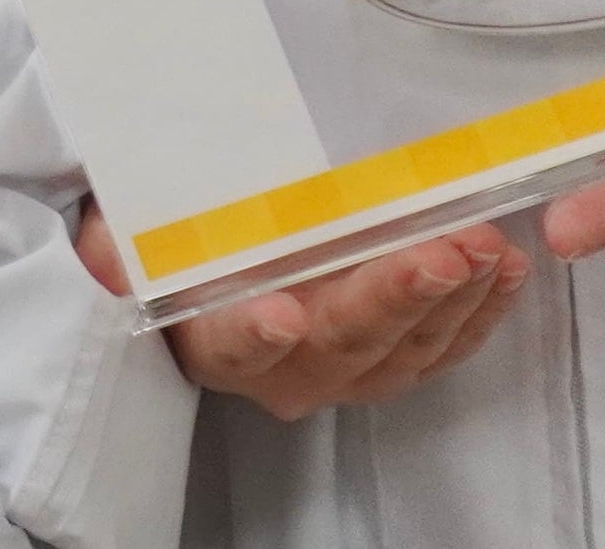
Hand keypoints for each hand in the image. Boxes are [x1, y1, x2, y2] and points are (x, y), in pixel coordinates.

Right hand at [76, 199, 527, 421]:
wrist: (211, 268)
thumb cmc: (170, 240)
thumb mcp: (121, 230)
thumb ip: (110, 245)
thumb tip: (101, 253)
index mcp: (212, 342)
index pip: (232, 345)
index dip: (256, 333)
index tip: (282, 315)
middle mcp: (284, 373)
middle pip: (343, 344)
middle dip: (392, 298)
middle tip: (436, 253)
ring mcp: (347, 372)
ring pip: (406, 350)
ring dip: (451, 300)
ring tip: (483, 246)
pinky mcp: (393, 362)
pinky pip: (444, 349)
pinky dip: (479, 310)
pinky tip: (503, 270)